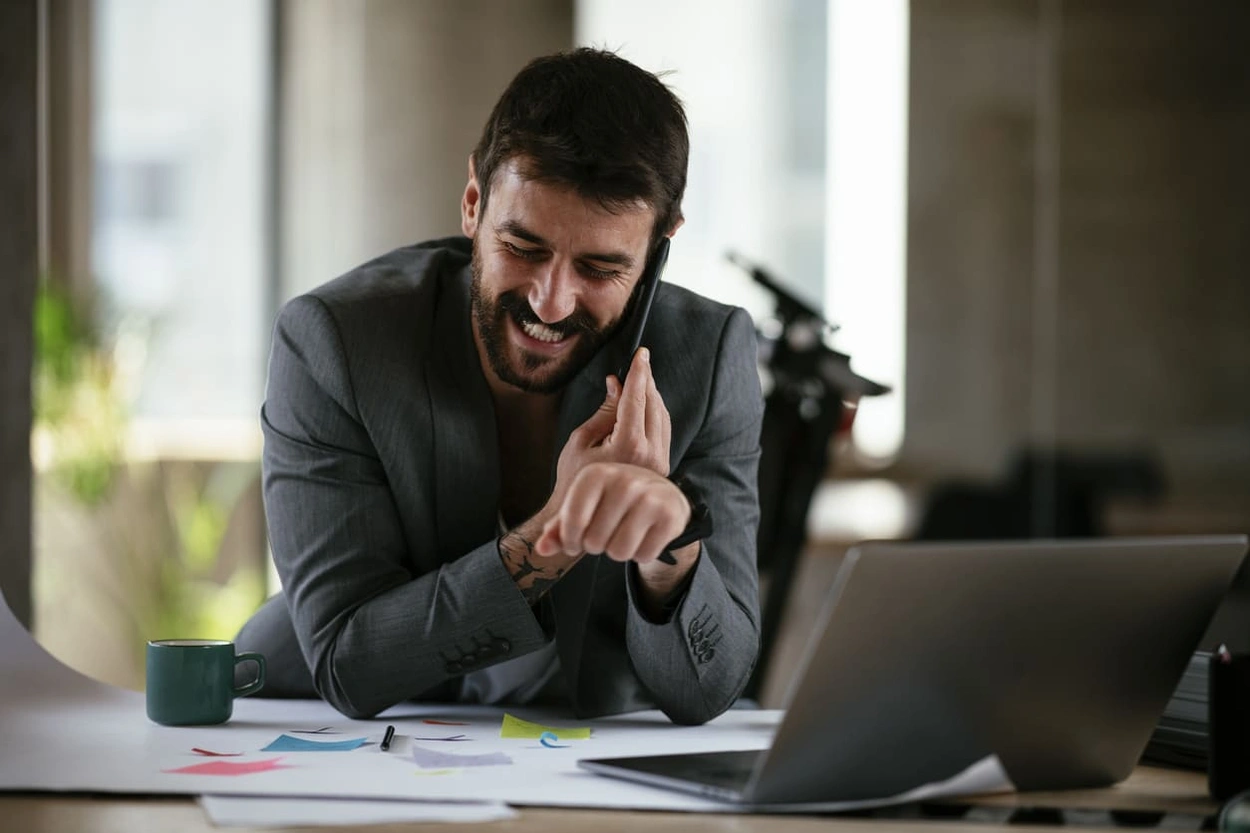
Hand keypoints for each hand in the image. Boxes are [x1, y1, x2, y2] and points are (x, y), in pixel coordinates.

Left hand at [535, 462, 690, 563]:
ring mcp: (650, 495)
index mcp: (596, 474)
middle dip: (598, 546)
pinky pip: (644, 555)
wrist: (660, 496)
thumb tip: (541, 549)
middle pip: (595, 542)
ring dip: (619, 552)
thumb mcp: (582, 509)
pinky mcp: (671, 513)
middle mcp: (624, 479)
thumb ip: (558, 529)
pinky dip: (642, 554)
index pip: (572, 523)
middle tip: (607, 533)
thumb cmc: (611, 504)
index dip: (570, 541)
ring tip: (624, 535)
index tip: (576, 540)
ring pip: (619, 552)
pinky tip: (645, 536)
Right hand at [550, 348, 670, 508]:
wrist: (587, 520)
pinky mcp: (661, 468)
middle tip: (641, 362)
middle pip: (654, 405)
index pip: (637, 399)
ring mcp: (660, 463)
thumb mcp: (582, 440)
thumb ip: (604, 411)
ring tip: (641, 379)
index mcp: (629, 446)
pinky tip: (645, 404)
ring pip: (663, 418)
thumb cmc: (575, 479)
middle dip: (647, 381)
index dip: (638, 373)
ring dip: (653, 396)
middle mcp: (651, 454)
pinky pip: (663, 432)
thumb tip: (617, 384)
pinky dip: (655, 413)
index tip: (641, 354)